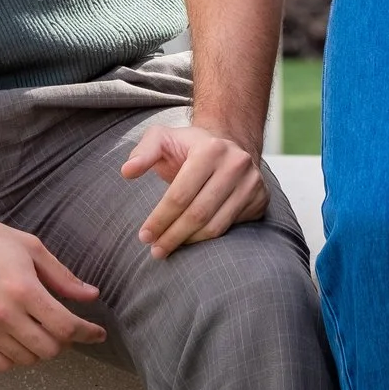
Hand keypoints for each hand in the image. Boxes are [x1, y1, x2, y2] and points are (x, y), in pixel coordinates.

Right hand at [0, 204, 106, 370]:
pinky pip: (1, 363)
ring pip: (27, 359)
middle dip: (66, 341)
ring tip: (44, 330)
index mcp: (23, 288)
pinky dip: (18, 357)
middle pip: (49, 348)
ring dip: (42, 349)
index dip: (87, 333)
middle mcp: (4, 314)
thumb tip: (91, 295)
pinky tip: (22, 340)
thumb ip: (62, 276)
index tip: (98, 333)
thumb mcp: (30, 247)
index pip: (65, 325)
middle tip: (68, 327)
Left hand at [120, 123, 268, 256]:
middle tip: (154, 250)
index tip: (144, 235)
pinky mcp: (261, 198)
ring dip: (188, 242)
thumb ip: (143, 152)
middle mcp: (236, 164)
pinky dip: (207, 239)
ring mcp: (252, 182)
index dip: (160, 219)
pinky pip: (230, 228)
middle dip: (172, 236)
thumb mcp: (163, 139)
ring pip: (216, 226)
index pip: (181, 194)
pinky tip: (191, 240)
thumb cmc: (189, 147)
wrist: (229, 146)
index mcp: (211, 149)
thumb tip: (127, 171)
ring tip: (168, 248)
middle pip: (198, 213)